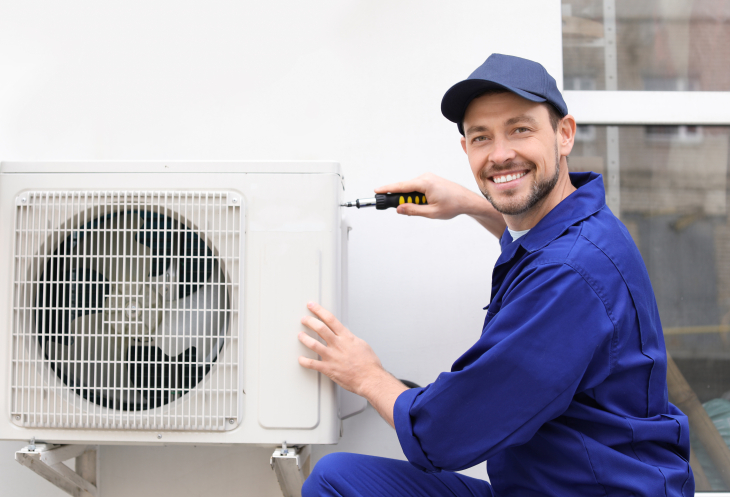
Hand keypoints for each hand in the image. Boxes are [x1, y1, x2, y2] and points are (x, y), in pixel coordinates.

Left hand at [298, 302, 407, 427]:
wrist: (370, 378)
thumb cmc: (369, 364)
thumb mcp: (362, 344)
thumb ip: (351, 338)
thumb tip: (346, 335)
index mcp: (346, 337)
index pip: (330, 319)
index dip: (319, 310)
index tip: (312, 306)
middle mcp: (338, 345)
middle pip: (320, 328)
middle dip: (309, 321)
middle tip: (304, 319)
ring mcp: (332, 356)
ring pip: (313, 344)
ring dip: (304, 338)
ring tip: (300, 335)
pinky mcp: (328, 368)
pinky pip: (312, 364)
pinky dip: (304, 361)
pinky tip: (300, 359)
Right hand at [375, 173, 505, 237]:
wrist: (467, 200)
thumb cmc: (453, 205)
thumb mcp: (431, 212)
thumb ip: (413, 210)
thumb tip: (399, 208)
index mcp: (425, 183)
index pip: (401, 186)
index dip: (387, 189)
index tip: (376, 190)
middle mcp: (425, 177)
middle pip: (405, 188)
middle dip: (403, 199)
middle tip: (406, 210)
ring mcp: (428, 177)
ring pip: (411, 189)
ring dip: (412, 199)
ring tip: (425, 208)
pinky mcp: (430, 180)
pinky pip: (417, 187)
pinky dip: (417, 196)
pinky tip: (426, 203)